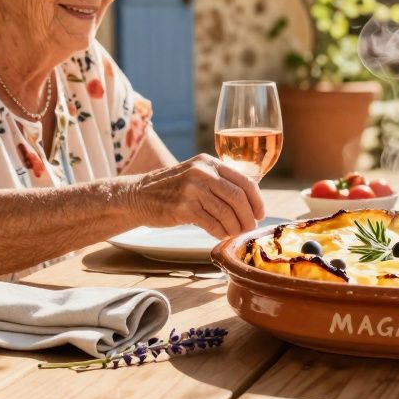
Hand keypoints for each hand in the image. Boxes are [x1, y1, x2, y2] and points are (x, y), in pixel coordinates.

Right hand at [129, 154, 264, 237]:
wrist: (138, 195)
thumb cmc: (172, 188)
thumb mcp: (196, 174)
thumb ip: (219, 181)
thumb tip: (250, 200)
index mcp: (208, 162)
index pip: (244, 180)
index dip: (257, 200)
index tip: (260, 213)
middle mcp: (201, 172)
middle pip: (237, 197)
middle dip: (248, 216)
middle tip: (250, 228)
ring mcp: (191, 189)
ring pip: (226, 212)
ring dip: (235, 227)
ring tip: (235, 234)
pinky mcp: (182, 208)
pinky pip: (211, 223)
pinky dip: (220, 232)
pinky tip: (221, 236)